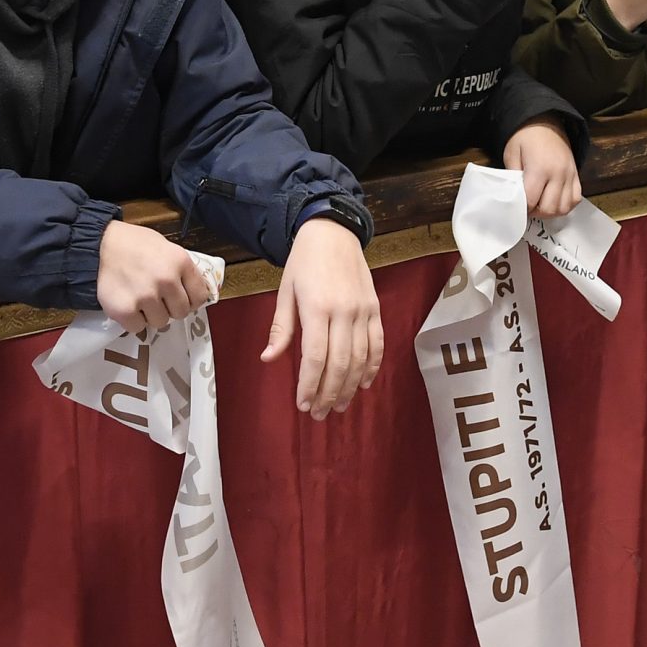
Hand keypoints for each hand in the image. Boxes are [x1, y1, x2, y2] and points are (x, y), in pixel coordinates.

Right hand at [96, 221, 216, 333]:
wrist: (100, 244)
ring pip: (160, 322)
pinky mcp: (125, 310)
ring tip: (139, 298)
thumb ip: (181, 270)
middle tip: (157, 298)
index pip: (200, 296)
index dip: (190, 299)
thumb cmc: (135, 244)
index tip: (180, 297)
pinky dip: (133, 320)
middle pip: (181, 312)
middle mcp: (166, 280)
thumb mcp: (166, 247)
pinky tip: (128, 304)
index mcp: (180, 261)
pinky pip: (138, 328)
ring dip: (151, 314)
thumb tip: (193, 292)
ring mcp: (145, 296)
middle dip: (170, 307)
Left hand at [262, 216, 382, 419]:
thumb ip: (280, 328)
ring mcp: (364, 311)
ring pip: (360, 358)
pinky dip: (373, 367)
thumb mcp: (285, 292)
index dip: (310, 385)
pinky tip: (363, 384)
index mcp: (317, 307)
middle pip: (339, 363)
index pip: (315, 356)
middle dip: (329, 393)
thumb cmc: (304, 263)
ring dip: (350, 386)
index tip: (303, 404)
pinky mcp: (375, 309)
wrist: (333, 232)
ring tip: (339, 406)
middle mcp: (344, 312)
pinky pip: (378, 344)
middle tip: (319, 414)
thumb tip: (268, 359)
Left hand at [504, 120, 581, 219]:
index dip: (522, 208)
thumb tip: (514, 198)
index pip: (531, 201)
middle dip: (536, 212)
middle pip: (549, 208)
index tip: (517, 207)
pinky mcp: (576, 174)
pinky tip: (554, 200)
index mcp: (540, 168)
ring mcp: (570, 175)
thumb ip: (513, 178)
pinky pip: (576, 199)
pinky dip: (565, 205)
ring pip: (564, 207)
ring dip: (551, 211)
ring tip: (540, 205)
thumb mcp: (511, 154)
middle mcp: (558, 174)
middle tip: (528, 207)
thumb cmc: (525, 137)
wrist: (545, 120)